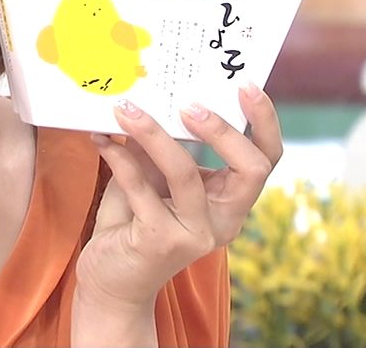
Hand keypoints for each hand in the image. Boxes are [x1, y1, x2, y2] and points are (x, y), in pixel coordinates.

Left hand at [75, 85, 283, 311]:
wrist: (110, 281)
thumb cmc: (132, 223)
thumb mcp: (151, 178)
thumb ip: (156, 148)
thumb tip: (149, 100)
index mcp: (230, 202)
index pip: (265, 159)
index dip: (264, 121)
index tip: (245, 85)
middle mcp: (223, 221)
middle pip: (250, 169)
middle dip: (223, 130)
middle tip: (187, 103)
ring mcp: (195, 234)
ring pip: (186, 174)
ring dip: (154, 135)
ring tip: (127, 110)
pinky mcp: (160, 242)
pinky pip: (141, 189)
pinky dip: (119, 159)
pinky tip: (100, 141)